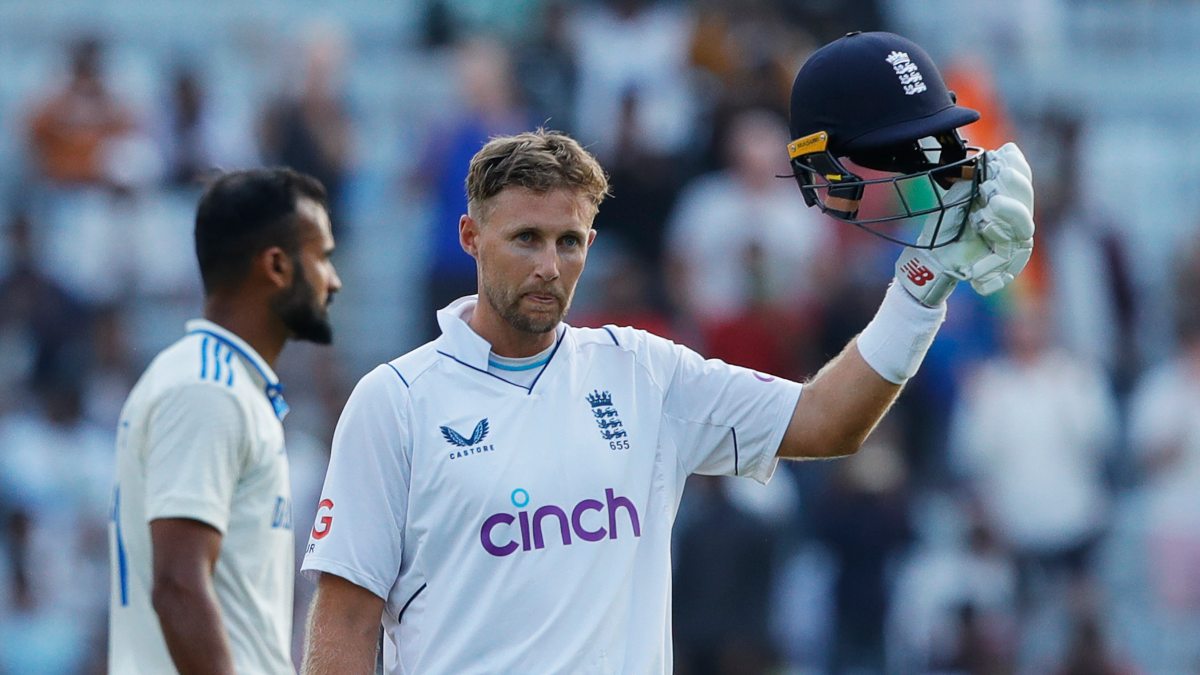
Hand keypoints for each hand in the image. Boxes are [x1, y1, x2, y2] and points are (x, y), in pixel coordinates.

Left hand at [896, 143, 1035, 305]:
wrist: (934, 254)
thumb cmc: (948, 224)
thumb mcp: (961, 194)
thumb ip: (979, 176)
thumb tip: (1000, 152)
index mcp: (1005, 197)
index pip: (1021, 178)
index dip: (1018, 166)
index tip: (1007, 152)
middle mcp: (1013, 217)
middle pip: (1026, 199)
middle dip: (1017, 184)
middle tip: (1003, 173)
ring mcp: (1011, 239)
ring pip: (1023, 225)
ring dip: (1012, 211)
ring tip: (994, 202)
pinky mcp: (1004, 260)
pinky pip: (1008, 253)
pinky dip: (998, 238)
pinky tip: (987, 226)